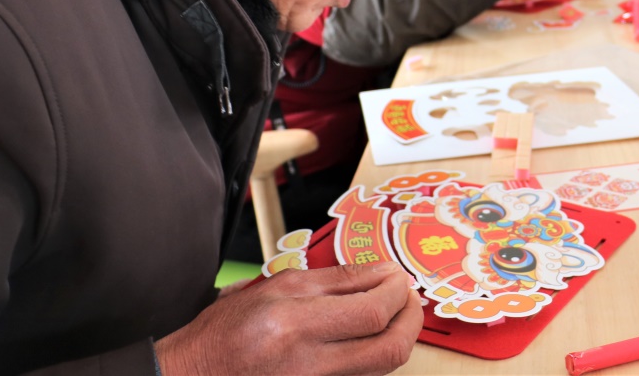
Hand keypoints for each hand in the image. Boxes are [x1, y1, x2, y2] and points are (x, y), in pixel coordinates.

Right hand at [155, 262, 421, 375]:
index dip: (397, 290)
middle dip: (412, 316)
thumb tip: (382, 272)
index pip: (372, 310)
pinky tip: (374, 334)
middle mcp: (307, 363)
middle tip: (410, 295)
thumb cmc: (226, 332)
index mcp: (293, 325)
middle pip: (390, 347)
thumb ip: (333, 280)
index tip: (400, 275)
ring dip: (400, 335)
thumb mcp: (274, 288)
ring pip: (382, 366)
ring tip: (397, 310)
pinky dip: (376, 353)